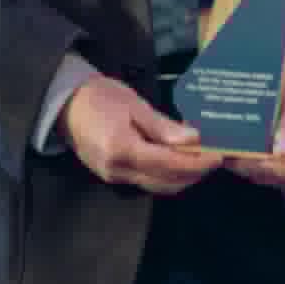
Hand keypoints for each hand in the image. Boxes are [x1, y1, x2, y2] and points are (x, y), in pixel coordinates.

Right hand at [61, 74, 223, 194]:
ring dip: (183, 177)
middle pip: (166, 182)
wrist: (66, 105)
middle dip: (194, 173)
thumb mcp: (135, 105)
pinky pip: (147, 182)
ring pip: (158, 186)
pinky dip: (167, 175)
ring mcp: (114, 177)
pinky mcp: (113, 176)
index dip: (197, 163)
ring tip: (201, 159)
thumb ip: (163, 127)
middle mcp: (118, 170)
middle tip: (215, 157)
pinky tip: (178, 160)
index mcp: (122, 149)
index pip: (169, 164)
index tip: (218, 155)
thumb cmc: (100, 96)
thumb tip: (193, 140)